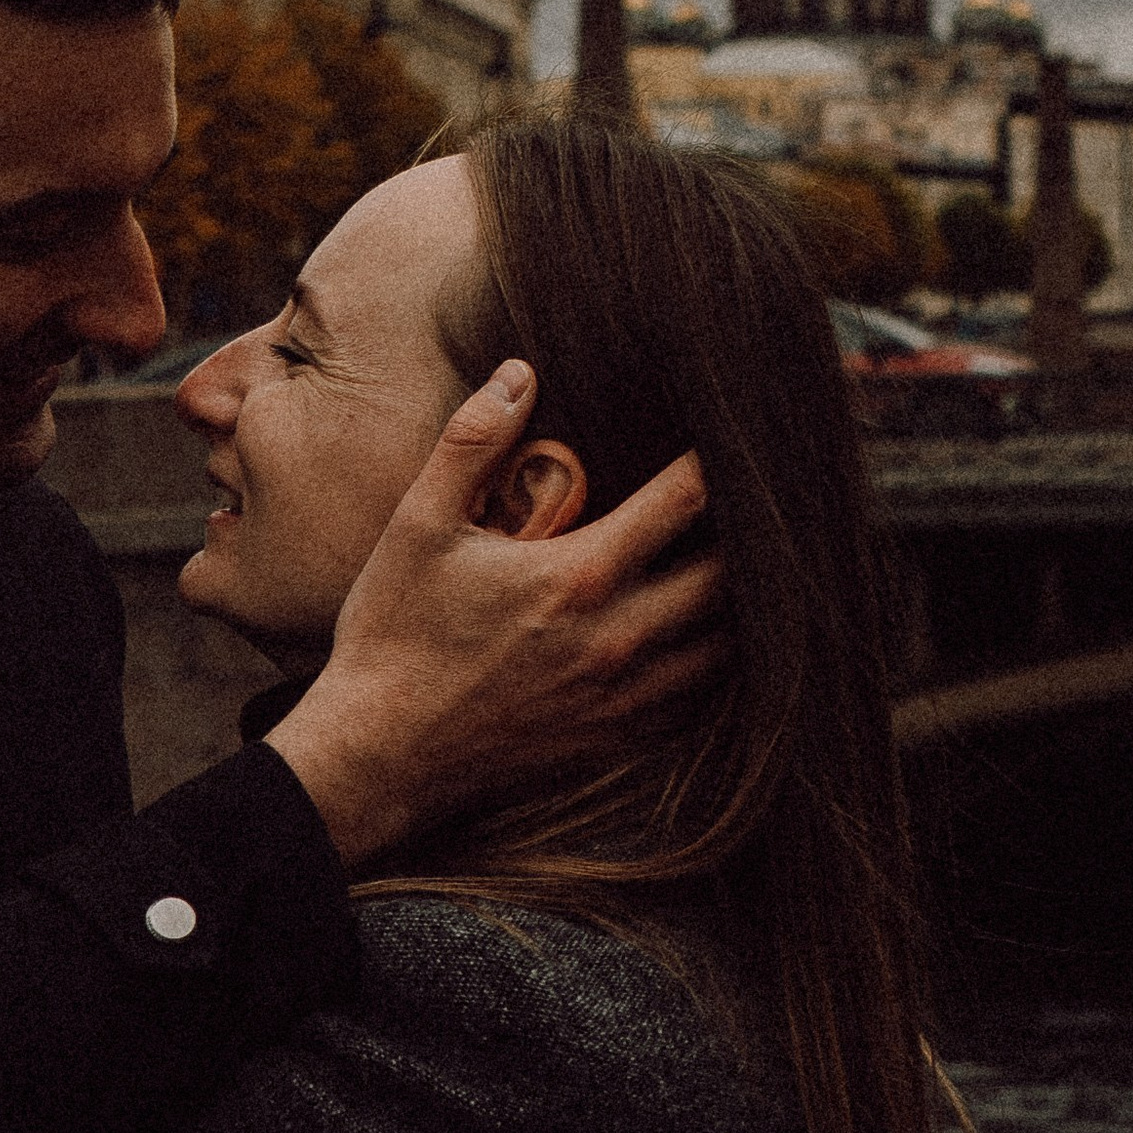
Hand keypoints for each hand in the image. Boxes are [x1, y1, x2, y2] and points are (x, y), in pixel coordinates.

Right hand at [264, 367, 720, 867]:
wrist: (377, 758)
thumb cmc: (394, 636)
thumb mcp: (418, 524)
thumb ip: (472, 442)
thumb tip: (518, 373)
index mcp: (578, 576)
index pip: (686, 503)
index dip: (720, 461)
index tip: (733, 433)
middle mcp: (618, 640)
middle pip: (729, 577)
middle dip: (749, 531)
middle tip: (755, 494)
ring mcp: (624, 700)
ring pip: (727, 646)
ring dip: (743, 602)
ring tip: (745, 561)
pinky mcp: (617, 742)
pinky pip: (701, 704)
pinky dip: (718, 667)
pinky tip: (707, 639)